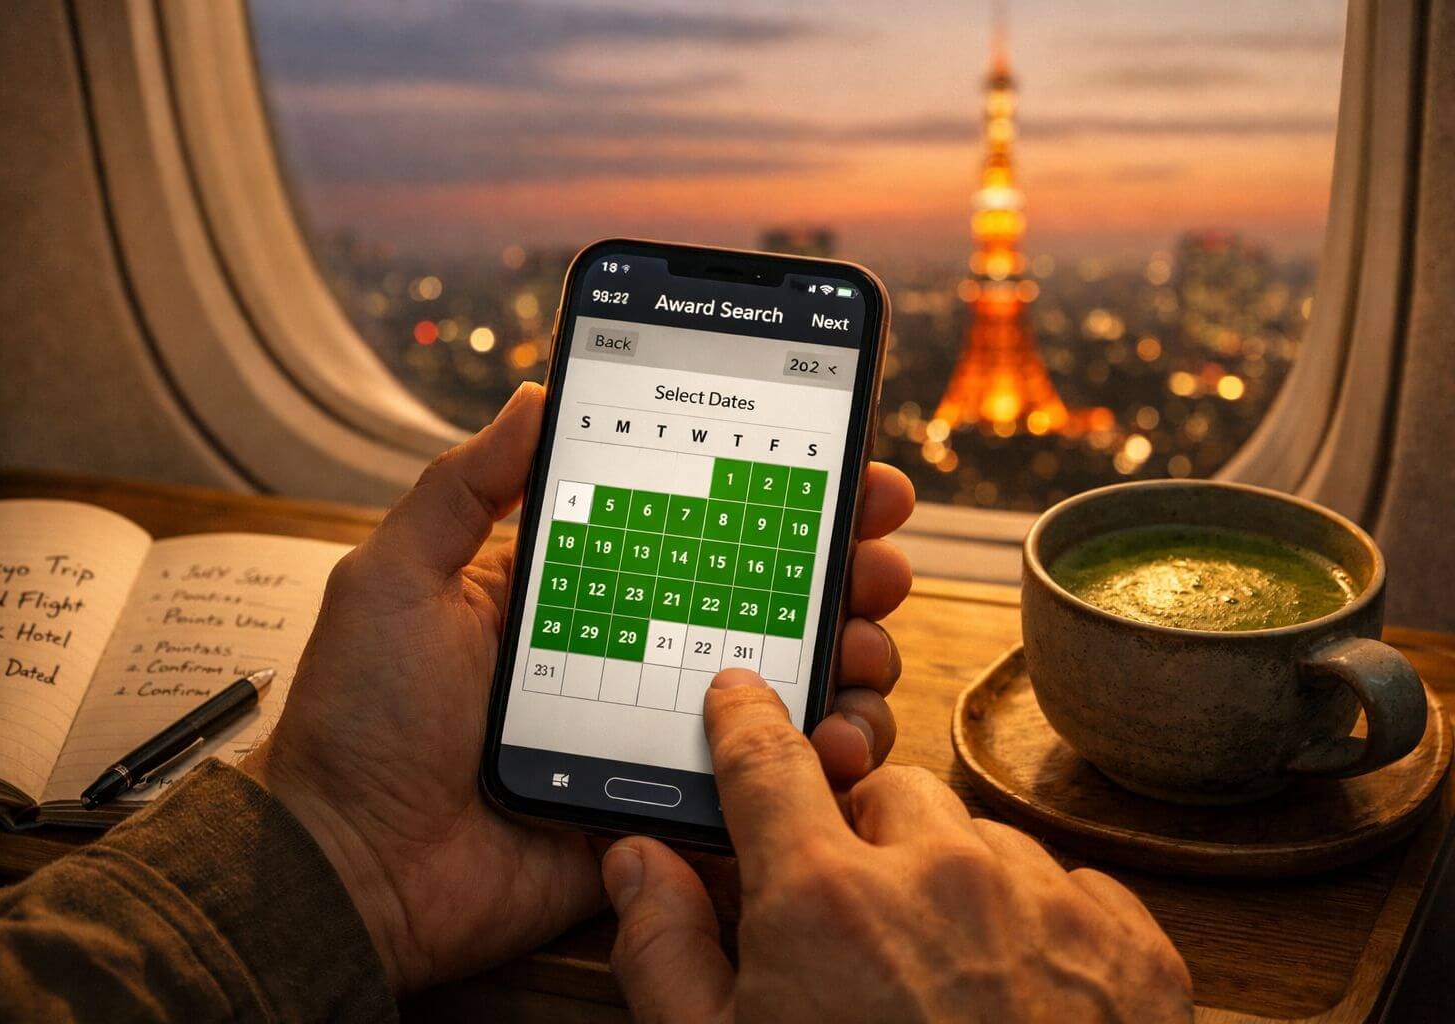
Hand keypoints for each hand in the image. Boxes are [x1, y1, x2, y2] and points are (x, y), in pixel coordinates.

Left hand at [241, 383, 915, 991]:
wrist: (352, 867)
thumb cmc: (361, 720)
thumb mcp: (397, 578)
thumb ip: (464, 488)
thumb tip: (534, 392)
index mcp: (580, 590)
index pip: (698, 527)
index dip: (774, 498)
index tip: (840, 470)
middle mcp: (634, 653)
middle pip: (764, 600)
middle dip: (839, 569)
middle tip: (876, 556)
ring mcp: (660, 732)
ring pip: (786, 685)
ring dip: (846, 656)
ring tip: (860, 645)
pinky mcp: (671, 809)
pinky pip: (769, 783)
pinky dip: (821, 758)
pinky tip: (834, 737)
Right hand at [603, 672, 1193, 1023]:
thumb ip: (667, 953)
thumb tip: (638, 863)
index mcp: (826, 900)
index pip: (768, 761)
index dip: (745, 723)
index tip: (741, 699)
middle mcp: (941, 875)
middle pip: (886, 793)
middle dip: (862, 838)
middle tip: (856, 923)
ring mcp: (1046, 904)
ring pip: (980, 841)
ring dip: (952, 886)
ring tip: (945, 984)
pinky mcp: (1131, 947)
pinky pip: (1069, 889)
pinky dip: (1038, 926)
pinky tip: (1017, 1000)